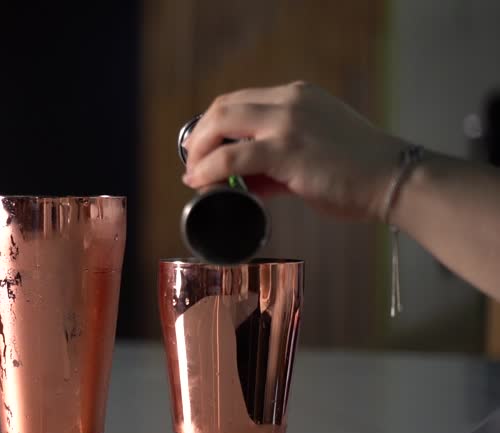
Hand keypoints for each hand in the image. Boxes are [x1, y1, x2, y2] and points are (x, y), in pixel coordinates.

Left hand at [182, 81, 408, 219]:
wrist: (395, 179)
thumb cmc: (360, 172)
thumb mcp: (315, 149)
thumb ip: (279, 158)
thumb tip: (248, 180)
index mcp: (298, 96)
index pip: (240, 100)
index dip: (214, 123)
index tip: (204, 146)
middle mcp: (290, 101)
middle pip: (224, 107)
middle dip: (200, 134)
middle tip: (192, 160)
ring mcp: (287, 122)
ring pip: (221, 124)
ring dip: (199, 150)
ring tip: (193, 174)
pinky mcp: (286, 150)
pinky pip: (231, 156)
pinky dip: (208, 169)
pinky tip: (200, 182)